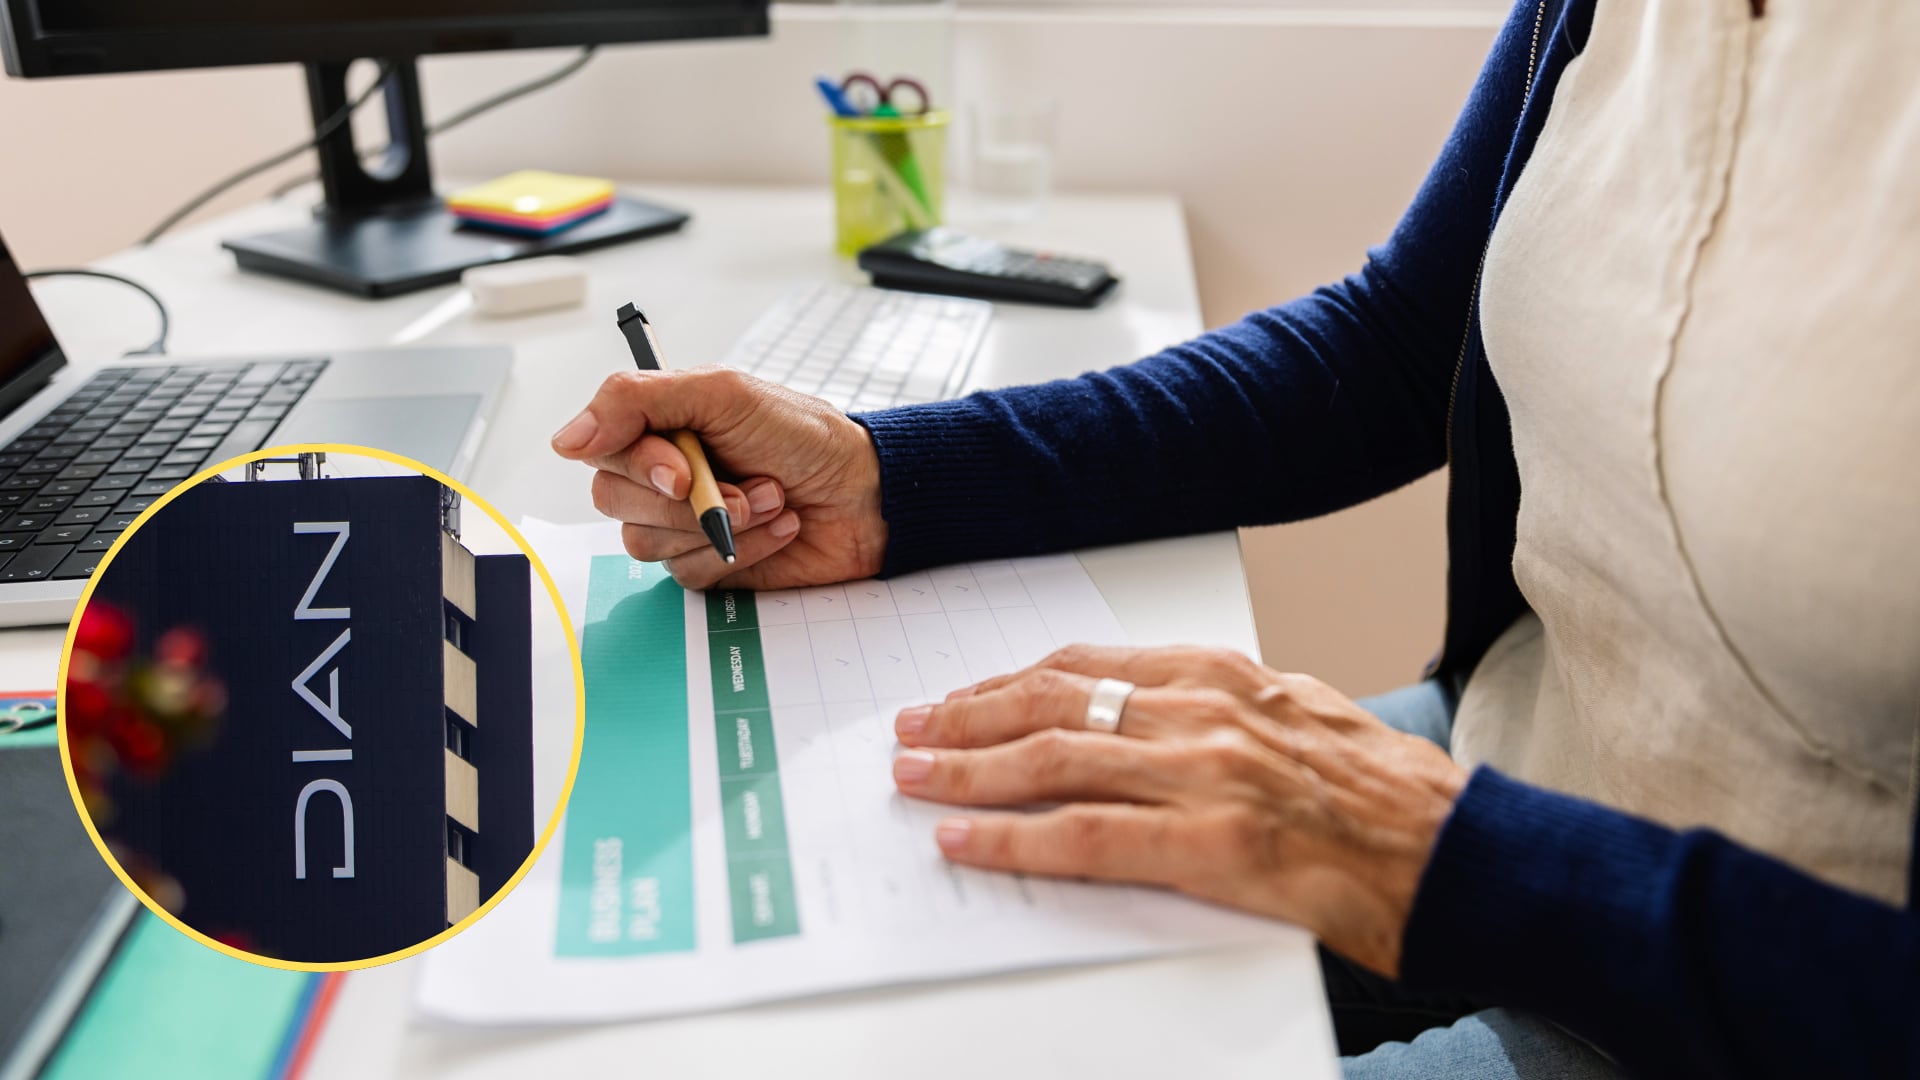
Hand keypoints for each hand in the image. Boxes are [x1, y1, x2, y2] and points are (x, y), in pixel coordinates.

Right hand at [552, 367, 888, 589]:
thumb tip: (566, 438)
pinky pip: (689, 572)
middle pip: (613, 498)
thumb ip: (636, 400)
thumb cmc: (803, 435)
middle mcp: (664, 473)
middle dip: (686, 499)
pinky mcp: (708, 564)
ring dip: (719, 523)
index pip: (600, 447)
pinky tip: (778, 528)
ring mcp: (682, 522)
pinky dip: (742, 550)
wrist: (866, 494)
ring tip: (770, 499)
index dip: (638, 463)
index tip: (682, 469)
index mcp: (660, 425)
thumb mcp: (722, 394)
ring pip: (646, 542)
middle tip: (743, 484)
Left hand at [890, 645, 1466, 976]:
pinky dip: (1013, 837)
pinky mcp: (1215, 845)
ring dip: (966, 768)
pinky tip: (966, 839)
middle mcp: (1207, 710)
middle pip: (1053, 699)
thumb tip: (1139, 725)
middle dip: (967, 713)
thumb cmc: (1390, 800)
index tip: (962, 693)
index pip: (1086, 662)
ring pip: (1053, 758)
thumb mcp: (1299, 720)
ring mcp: (1208, 774)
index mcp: (1225, 675)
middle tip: (910, 728)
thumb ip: (1219, 713)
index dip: (1008, 679)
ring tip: (913, 776)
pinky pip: (1086, 837)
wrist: (1468, 857)